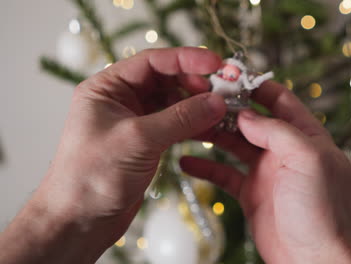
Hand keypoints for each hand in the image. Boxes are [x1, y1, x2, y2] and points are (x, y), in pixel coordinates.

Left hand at [0, 48, 225, 263]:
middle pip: (166, 80)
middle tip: (224, 91)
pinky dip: (194, 125)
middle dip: (195, 84)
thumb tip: (216, 101)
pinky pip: (176, 125)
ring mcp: (135, 121)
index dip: (186, 59)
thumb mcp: (138, 139)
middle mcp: (121, 100)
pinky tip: (212, 128)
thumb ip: (180, 118)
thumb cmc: (93, 177)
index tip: (216, 63)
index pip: (152, 62)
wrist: (79, 221)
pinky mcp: (147, 142)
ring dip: (198, 105)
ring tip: (223, 110)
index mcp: (107, 88)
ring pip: (174, 103)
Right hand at [181, 81, 350, 262]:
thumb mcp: (307, 159)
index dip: (256, 86)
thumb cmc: (323, 210)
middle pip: (251, 120)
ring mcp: (266, 172)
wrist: (315, 258)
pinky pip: (224, 175)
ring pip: (234, 145)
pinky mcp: (251, 194)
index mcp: (304, 136)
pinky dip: (206, 168)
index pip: (280, 100)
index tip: (230, 76)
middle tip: (200, 99)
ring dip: (212, 135)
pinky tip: (186, 162)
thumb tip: (247, 114)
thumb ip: (277, 131)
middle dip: (227, 109)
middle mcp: (284, 151)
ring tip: (187, 125)